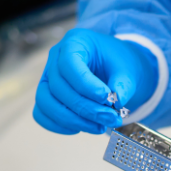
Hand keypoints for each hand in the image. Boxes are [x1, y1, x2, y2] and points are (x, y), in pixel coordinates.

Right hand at [33, 29, 158, 134]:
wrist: (115, 68)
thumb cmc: (118, 63)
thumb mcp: (128, 69)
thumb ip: (124, 84)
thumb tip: (117, 102)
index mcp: (75, 42)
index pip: (69, 64)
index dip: (86, 85)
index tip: (107, 98)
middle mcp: (56, 58)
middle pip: (58, 87)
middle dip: (86, 108)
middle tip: (111, 118)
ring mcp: (47, 77)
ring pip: (46, 102)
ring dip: (73, 120)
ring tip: (99, 127)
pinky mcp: (46, 96)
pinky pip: (42, 114)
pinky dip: (60, 125)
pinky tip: (82, 127)